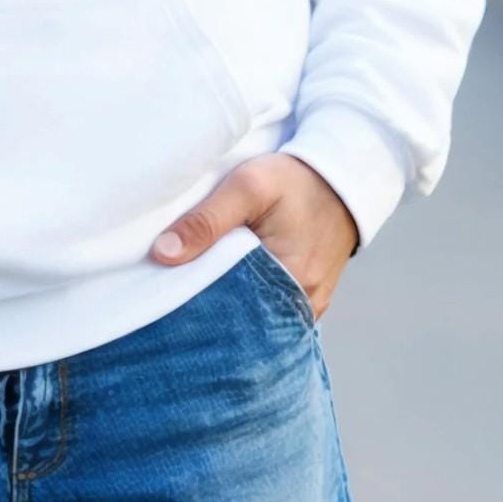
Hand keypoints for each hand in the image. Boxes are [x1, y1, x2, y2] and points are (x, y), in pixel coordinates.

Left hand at [148, 154, 357, 318]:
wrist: (341, 179)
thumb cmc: (295, 180)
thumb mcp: (249, 186)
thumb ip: (207, 219)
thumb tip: (162, 253)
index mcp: (290, 281)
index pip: (229, 311)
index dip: (192, 304)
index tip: (161, 298)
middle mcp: (301, 306)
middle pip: (240, 322)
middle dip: (205, 313)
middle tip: (168, 302)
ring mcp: (305, 308)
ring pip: (253, 320)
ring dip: (225, 309)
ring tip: (190, 298)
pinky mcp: (304, 303)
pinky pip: (268, 314)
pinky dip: (244, 305)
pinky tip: (220, 293)